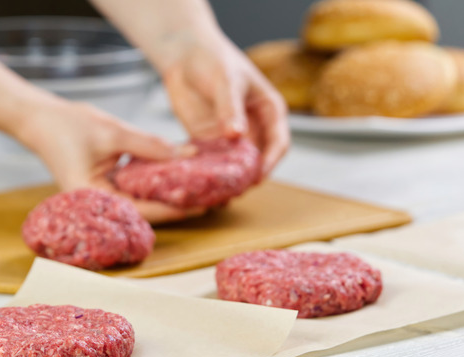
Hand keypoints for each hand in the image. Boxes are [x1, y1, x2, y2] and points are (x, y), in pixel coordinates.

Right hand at [14, 99, 204, 223]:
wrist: (38, 118)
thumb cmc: (66, 125)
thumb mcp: (113, 131)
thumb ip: (150, 145)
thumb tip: (187, 155)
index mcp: (94, 198)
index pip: (143, 210)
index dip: (175, 207)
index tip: (203, 203)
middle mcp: (99, 203)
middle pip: (146, 211)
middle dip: (178, 204)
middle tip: (212, 198)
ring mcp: (103, 194)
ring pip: (144, 200)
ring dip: (170, 193)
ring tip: (203, 188)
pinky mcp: (107, 184)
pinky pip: (136, 188)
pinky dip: (156, 182)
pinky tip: (179, 174)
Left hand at [161, 36, 289, 177]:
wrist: (185, 55)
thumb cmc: (214, 60)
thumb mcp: (226, 81)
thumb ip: (230, 108)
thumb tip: (237, 135)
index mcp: (269, 111)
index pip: (278, 143)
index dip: (271, 161)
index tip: (258, 175)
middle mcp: (253, 128)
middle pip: (257, 160)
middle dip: (248, 177)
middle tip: (236, 191)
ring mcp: (230, 137)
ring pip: (235, 166)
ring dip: (228, 180)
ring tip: (217, 194)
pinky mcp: (207, 141)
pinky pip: (211, 163)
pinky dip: (208, 174)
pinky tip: (199, 185)